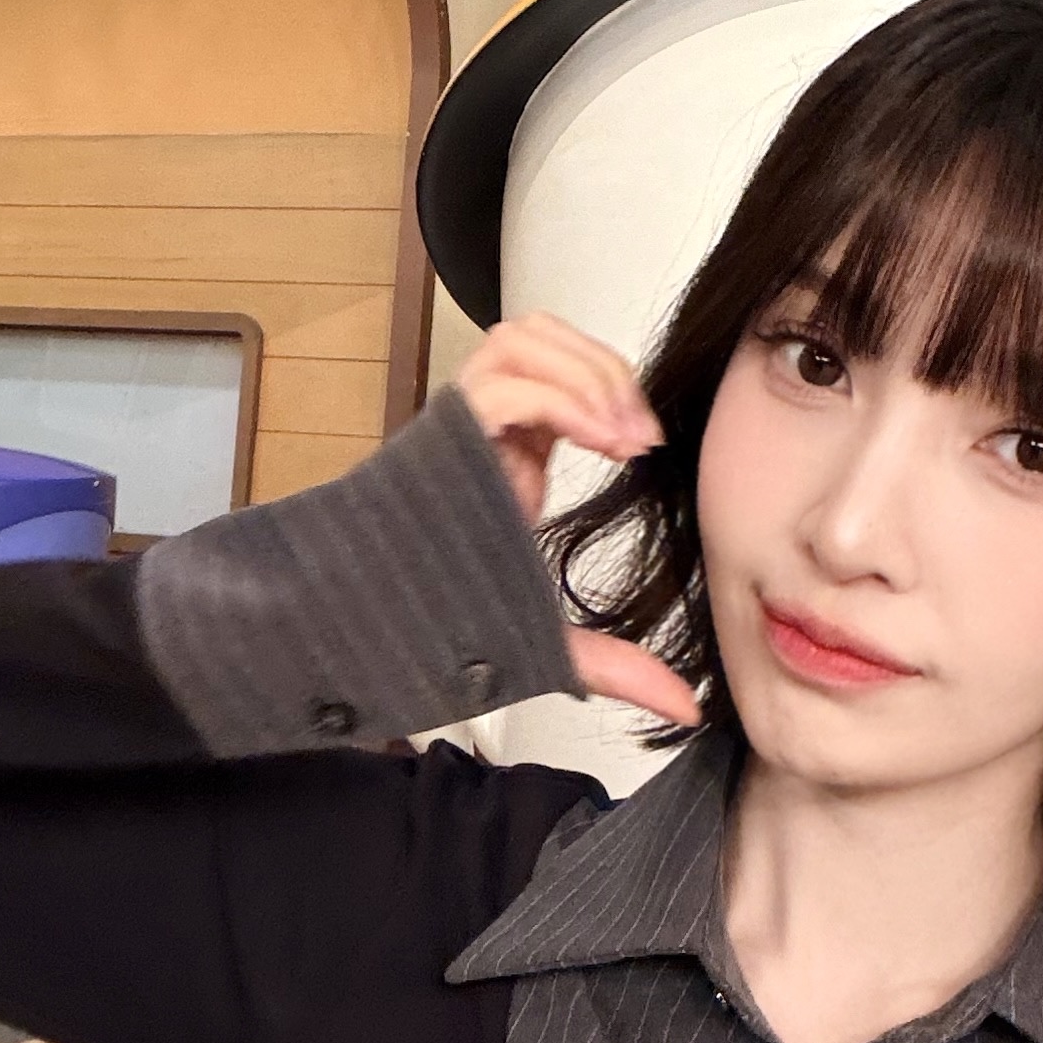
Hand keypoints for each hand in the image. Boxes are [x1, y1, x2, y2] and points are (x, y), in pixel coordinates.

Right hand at [456, 315, 702, 729]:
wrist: (357, 631)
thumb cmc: (436, 627)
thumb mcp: (548, 642)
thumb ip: (616, 664)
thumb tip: (685, 706)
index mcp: (506, 454)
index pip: (561, 371)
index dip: (611, 385)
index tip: (649, 445)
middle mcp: (482, 430)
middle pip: (540, 336)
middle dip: (601, 366)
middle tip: (637, 433)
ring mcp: (459, 428)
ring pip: (520, 339)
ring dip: (581, 368)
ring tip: (615, 431)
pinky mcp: (443, 438)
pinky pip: (502, 383)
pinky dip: (561, 396)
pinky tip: (599, 440)